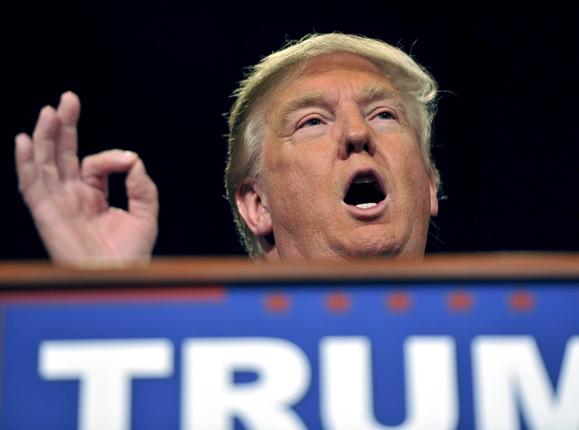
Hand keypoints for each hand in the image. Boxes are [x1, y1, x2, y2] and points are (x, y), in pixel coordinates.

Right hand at [15, 92, 158, 265]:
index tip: (127, 160)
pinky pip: (31, 185)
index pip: (94, 163)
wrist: (120, 277)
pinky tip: (23, 140)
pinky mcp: (46, 214)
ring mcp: (57, 203)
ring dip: (44, 137)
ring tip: (49, 111)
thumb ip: (140, 184)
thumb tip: (132, 158)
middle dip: (63, 126)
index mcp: (93, 195)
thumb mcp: (145, 213)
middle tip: (68, 99)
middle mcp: (71, 196)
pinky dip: (25, 163)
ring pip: (44, 163)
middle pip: (61, 154)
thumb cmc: (131, 253)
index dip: (111, 156)